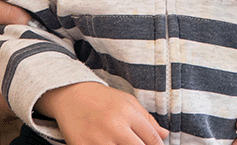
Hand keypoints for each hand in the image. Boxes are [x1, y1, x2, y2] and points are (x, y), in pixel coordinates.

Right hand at [37, 82, 168, 144]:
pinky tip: (111, 144)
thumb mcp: (128, 102)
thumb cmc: (104, 99)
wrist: (72, 95)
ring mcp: (98, 140)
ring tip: (123, 142)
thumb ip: (147, 119)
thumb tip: (164, 135)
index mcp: (128, 114)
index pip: (152, 138)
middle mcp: (115, 127)